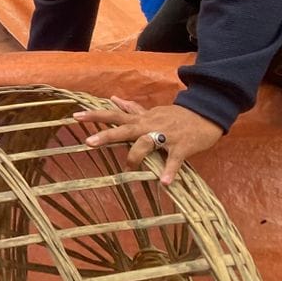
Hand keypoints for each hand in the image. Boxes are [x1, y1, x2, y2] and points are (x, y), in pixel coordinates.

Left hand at [71, 95, 224, 184]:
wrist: (205, 114)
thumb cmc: (176, 115)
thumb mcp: (152, 110)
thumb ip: (132, 108)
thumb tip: (112, 98)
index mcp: (142, 119)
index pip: (114, 115)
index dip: (95, 115)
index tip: (75, 116)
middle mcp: (150, 125)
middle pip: (124, 128)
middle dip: (106, 135)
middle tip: (88, 142)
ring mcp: (166, 135)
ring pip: (146, 143)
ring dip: (136, 156)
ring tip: (128, 168)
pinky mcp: (183, 146)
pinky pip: (174, 159)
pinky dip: (170, 170)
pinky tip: (164, 182)